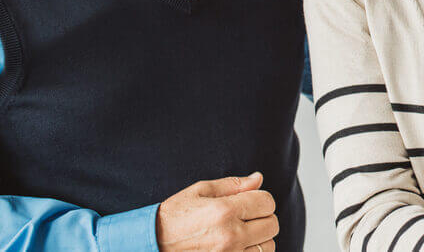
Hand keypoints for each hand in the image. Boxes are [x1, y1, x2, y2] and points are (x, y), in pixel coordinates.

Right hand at [156, 172, 278, 251]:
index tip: (249, 202)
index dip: (261, 199)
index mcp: (224, 211)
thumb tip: (258, 178)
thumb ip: (233, 185)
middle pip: (272, 225)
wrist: (151, 244)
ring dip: (259, 239)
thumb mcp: (199, 191)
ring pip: (267, 247)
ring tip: (241, 234)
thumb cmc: (174, 216)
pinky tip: (238, 246)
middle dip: (263, 218)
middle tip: (246, 217)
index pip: (267, 202)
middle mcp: (230, 235)